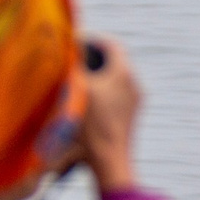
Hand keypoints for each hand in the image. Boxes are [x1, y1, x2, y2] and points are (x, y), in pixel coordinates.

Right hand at [76, 34, 142, 192]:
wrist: (109, 160)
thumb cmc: (92, 124)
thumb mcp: (77, 88)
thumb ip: (72, 65)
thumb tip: (64, 48)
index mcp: (124, 73)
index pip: (112, 44)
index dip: (93, 40)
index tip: (75, 42)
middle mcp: (134, 84)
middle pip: (114, 61)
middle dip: (93, 58)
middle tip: (73, 60)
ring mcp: (135, 101)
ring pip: (115, 79)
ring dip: (97, 76)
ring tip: (76, 81)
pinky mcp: (130, 115)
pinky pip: (116, 94)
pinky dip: (102, 91)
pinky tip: (85, 101)